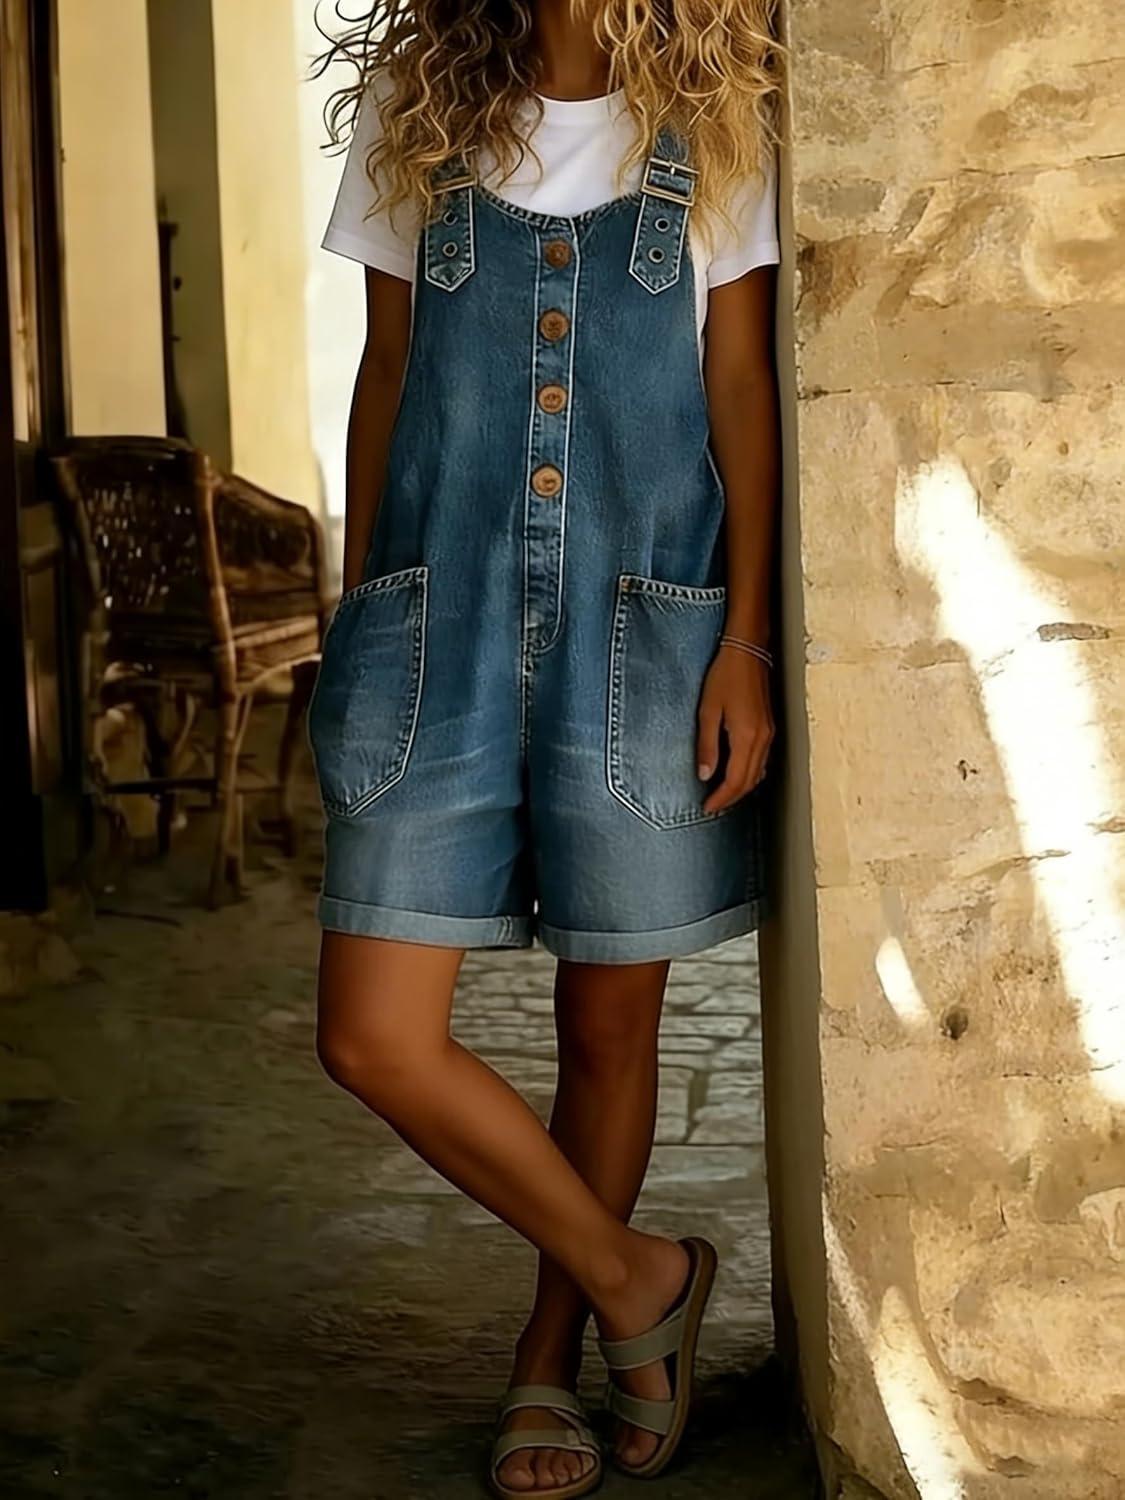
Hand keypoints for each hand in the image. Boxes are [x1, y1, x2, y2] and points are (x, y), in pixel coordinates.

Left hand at [696, 645, 774, 814]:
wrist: (748, 652)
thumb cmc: (725, 676)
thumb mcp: (708, 711)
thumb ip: (707, 745)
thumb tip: (705, 775)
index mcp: (746, 737)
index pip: (735, 780)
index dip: (721, 798)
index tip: (707, 807)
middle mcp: (762, 740)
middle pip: (749, 781)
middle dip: (731, 798)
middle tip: (712, 806)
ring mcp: (769, 734)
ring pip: (758, 773)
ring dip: (741, 788)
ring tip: (722, 795)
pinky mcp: (769, 728)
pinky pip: (762, 761)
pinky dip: (750, 774)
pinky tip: (737, 773)